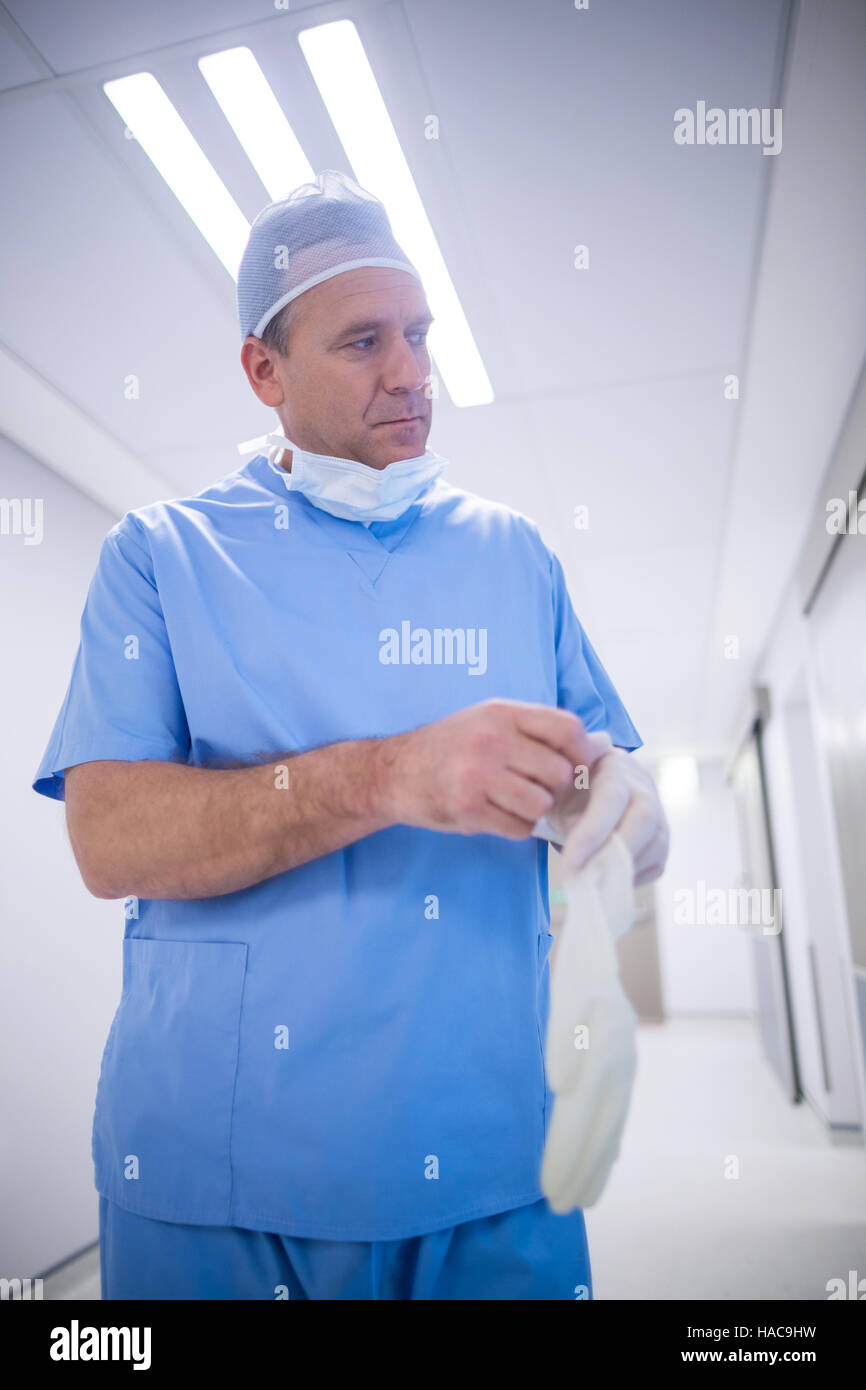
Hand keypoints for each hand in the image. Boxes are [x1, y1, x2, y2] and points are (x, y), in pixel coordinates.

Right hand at [386, 699, 597, 838]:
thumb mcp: (490, 721)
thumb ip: (538, 730)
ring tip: (513, 801)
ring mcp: (478, 775)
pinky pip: (519, 827)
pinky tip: (495, 813)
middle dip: (554, 786)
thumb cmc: (452, 746)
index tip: (576, 764)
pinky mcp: (468, 809)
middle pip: (559, 772)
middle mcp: (491, 741)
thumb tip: (599, 744)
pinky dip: (515, 826)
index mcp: (502, 713)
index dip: (581, 751)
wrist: (395, 772)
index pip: (567, 728)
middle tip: (534, 786)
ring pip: (541, 804)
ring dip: (534, 810)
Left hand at [549, 743, 669, 885]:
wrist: (592, 782)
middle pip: (643, 819)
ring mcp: (659, 812)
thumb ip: (570, 819)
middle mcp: (643, 787)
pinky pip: (656, 863)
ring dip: (624, 869)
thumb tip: (579, 862)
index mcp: (614, 767)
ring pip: (655, 844)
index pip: (611, 797)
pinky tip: (609, 880)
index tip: (570, 862)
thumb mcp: (561, 794)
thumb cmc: (573, 788)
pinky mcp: (662, 837)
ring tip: (594, 883)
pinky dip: (633, 877)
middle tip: (586, 878)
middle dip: (615, 854)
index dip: (592, 832)